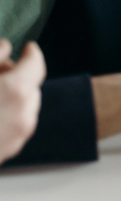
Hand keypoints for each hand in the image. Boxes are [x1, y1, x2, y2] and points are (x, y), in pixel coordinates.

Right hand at [0, 41, 46, 163]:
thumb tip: (5, 48)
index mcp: (17, 91)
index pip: (36, 64)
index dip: (31, 53)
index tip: (28, 47)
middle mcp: (23, 116)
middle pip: (30, 86)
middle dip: (16, 76)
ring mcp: (16, 138)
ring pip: (23, 107)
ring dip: (12, 96)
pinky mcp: (5, 152)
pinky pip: (14, 125)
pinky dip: (6, 114)